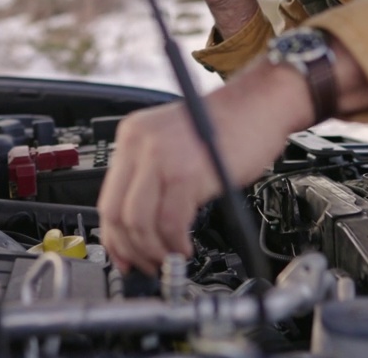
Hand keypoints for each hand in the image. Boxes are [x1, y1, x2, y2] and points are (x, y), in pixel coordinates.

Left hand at [96, 62, 313, 274]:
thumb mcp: (173, 143)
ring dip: (154, 250)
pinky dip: (175, 244)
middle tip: (148, 264)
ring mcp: (162, 157)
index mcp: (132, 136)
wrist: (260, 104)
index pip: (107, 197)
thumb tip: (138, 224)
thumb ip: (151, 175)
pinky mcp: (187, 173)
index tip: (123, 256)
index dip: (114, 236)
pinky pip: (170, 222)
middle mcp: (141, 144)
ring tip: (171, 256)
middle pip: (117, 213)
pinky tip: (185, 247)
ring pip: (140, 222)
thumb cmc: (226, 125)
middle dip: (131, 249)